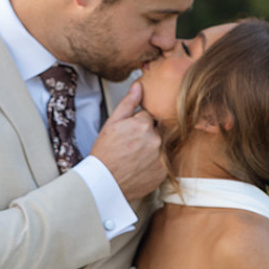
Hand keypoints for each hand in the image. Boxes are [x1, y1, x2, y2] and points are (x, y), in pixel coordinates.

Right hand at [90, 81, 164, 199]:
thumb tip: (139, 86)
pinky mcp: (164, 172)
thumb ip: (128, 103)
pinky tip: (141, 166)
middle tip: (132, 147)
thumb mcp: (112, 123)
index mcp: (144, 124)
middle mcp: (155, 140)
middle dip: (147, 135)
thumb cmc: (105, 153)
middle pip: (158, 130)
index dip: (138, 124)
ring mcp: (161, 157)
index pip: (149, 117)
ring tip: (136, 157)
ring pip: (162, 145)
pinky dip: (155, 163)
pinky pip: (164, 162)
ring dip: (153, 149)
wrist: (104, 183)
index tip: (130, 134)